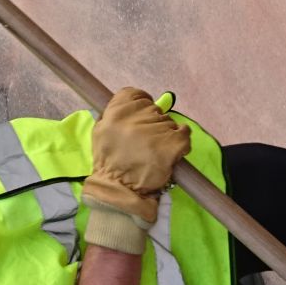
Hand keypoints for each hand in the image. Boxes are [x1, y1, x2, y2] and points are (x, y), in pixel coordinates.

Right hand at [81, 87, 190, 230]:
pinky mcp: (171, 145)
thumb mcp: (101, 132)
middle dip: (153, 124)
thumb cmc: (109, 162)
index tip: (142, 117)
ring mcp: (155, 131)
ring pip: (169, 123)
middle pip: (154, 110)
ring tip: (155, 152)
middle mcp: (135, 119)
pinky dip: (182, 140)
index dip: (141, 104)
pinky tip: (173, 150)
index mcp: (115, 113)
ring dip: (166, 135)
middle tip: (146, 143)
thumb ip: (114, 114)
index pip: (135, 94)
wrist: (119, 190)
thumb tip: (138, 103)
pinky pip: (184, 133)